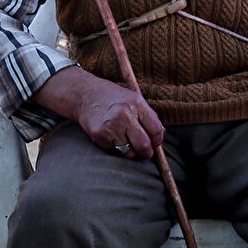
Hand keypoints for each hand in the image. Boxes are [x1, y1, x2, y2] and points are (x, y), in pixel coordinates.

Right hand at [34, 66, 163, 158]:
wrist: (85, 94)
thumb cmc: (113, 97)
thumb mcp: (134, 99)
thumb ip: (149, 116)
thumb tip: (161, 135)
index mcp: (136, 104)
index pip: (155, 129)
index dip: (158, 140)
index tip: (155, 143)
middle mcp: (124, 115)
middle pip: (144, 145)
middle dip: (147, 152)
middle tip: (145, 152)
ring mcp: (110, 126)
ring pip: (129, 152)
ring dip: (131, 152)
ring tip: (127, 142)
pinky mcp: (99, 136)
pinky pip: (114, 152)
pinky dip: (117, 149)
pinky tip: (113, 138)